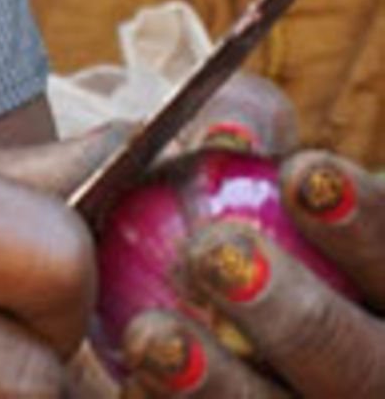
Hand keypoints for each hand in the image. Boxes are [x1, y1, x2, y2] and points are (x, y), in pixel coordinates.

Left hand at [119, 152, 383, 397]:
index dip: (368, 220)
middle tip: (213, 256)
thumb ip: (239, 122)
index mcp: (383, 286)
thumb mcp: (230, 148)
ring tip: (151, 337)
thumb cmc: (210, 200)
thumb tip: (223, 134)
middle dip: (301, 319)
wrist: (147, 290)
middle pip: (371, 369)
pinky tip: (135, 384)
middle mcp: (373, 366)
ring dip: (226, 388)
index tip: (301, 175)